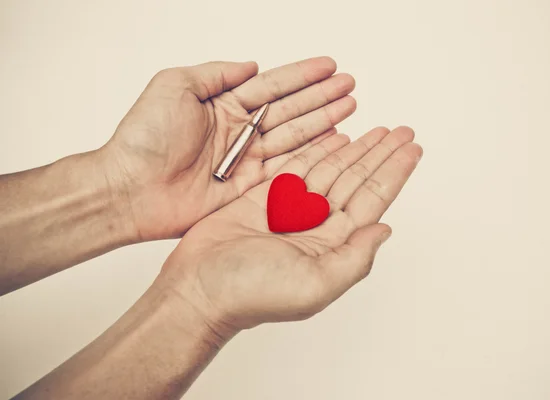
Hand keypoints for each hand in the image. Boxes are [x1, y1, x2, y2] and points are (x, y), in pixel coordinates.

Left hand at [99, 57, 355, 240]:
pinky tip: (332, 142)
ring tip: (349, 107)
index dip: (301, 76)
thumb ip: (216, 73)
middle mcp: (239, 131)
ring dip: (323, 122)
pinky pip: (287, 168)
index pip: (272, 86)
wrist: (131, 189)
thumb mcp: (175, 85)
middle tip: (349, 86)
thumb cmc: (144, 137)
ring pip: (294, 137)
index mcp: (222, 104)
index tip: (328, 66)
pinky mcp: (249, 188)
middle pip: (289, 110)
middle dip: (321, 97)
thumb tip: (251, 66)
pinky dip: (312, 156)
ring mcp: (246, 160)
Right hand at [160, 126, 421, 333]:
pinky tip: (335, 138)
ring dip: (354, 149)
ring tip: (377, 130)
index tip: (412, 148)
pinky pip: (296, 166)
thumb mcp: (315, 284)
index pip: (372, 200)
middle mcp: (316, 224)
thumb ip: (355, 258)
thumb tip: (385, 230)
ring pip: (331, 169)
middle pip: (356, 179)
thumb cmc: (252, 294)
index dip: (394, 173)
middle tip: (402, 130)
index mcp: (333, 244)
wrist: (198, 287)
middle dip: (380, 154)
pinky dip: (317, 150)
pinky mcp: (263, 196)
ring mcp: (290, 208)